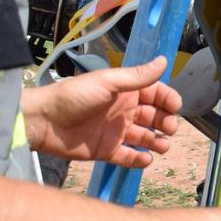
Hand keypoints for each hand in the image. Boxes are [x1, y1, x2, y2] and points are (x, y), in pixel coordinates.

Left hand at [21, 56, 180, 165]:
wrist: (44, 121)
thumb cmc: (74, 96)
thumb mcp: (108, 82)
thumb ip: (137, 76)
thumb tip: (164, 61)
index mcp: (125, 92)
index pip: (155, 94)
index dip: (168, 100)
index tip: (176, 107)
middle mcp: (124, 111)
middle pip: (154, 117)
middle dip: (166, 123)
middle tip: (168, 128)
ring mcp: (116, 132)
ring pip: (145, 138)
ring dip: (157, 142)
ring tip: (161, 146)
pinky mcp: (107, 150)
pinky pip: (128, 156)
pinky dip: (140, 159)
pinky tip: (146, 159)